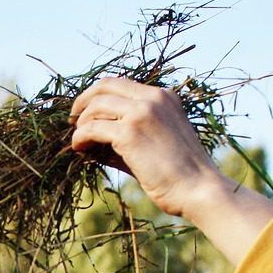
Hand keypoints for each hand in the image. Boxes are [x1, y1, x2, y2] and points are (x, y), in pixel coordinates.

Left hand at [69, 76, 272, 265]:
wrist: (199, 189)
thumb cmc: (180, 174)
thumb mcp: (156, 142)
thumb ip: (128, 134)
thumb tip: (92, 139)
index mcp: (164, 96)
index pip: (121, 83)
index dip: (98, 95)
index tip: (86, 112)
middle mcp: (153, 98)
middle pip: (104, 86)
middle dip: (83, 102)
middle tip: (73, 121)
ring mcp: (141, 113)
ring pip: (95, 106)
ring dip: (81, 124)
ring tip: (79, 141)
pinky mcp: (129, 133)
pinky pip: (92, 128)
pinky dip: (80, 138)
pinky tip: (80, 149)